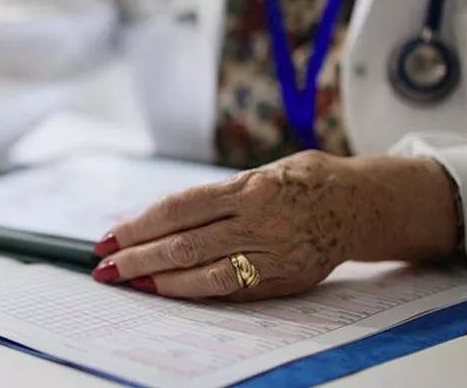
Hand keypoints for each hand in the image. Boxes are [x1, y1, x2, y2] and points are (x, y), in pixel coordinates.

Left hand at [92, 152, 367, 300]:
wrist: (361, 203)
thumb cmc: (302, 180)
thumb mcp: (259, 173)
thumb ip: (216, 198)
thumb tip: (161, 219)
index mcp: (247, 188)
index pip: (178, 210)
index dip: (138, 225)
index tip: (108, 237)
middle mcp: (258, 222)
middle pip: (184, 245)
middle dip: (138, 258)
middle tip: (105, 268)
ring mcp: (273, 254)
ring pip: (205, 274)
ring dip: (161, 282)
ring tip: (130, 283)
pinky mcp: (284, 279)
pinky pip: (233, 291)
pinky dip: (197, 292)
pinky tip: (171, 292)